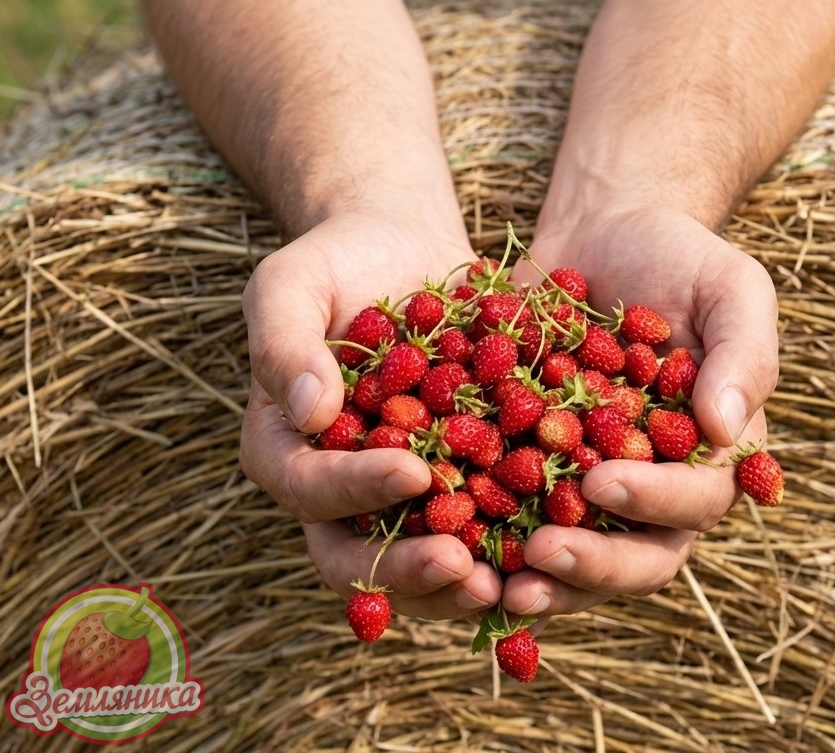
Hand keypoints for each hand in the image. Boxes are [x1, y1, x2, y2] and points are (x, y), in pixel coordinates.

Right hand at [239, 211, 502, 619]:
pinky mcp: (454, 483)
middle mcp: (336, 488)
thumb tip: (308, 411)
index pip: (309, 487)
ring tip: (510, 581)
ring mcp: (397, 495)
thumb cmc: (336, 262)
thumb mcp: (292, 284)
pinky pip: (474, 527)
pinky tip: (551, 545)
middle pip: (357, 553)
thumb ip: (282, 342)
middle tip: (461, 567)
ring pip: (418, 558)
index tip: (413, 472)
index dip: (356, 490)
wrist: (400, 251)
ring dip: (459, 583)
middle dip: (408, 567)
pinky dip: (506, 546)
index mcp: (286, 449)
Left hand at [501, 206, 778, 616]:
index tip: (604, 481)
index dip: (653, 502)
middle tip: (539, 555)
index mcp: (706, 458)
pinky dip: (482, 538)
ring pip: (573, 556)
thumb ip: (744, 357)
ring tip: (492, 581)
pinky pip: (510, 519)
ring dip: (536, 579)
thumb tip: (725, 432)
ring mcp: (587, 486)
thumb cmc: (677, 258)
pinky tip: (443, 541)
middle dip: (591, 564)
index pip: (694, 501)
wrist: (599, 234)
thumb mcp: (730, 290)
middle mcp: (652, 489)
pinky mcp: (529, 471)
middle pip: (636, 556)